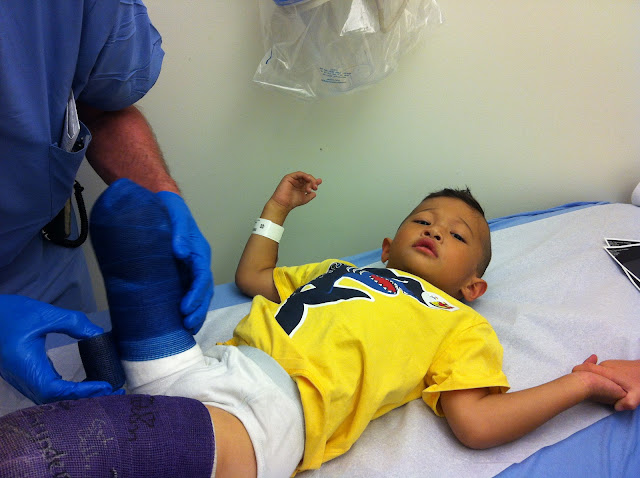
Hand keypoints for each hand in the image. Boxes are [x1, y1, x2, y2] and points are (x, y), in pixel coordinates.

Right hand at [0, 295, 120, 403]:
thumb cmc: (11, 314)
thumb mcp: (44, 315)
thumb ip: (73, 323)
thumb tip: (97, 333)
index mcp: (26, 367)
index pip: (56, 390)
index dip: (82, 391)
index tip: (105, 385)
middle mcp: (23, 379)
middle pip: (56, 400)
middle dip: (85, 398)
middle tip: (113, 391)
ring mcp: (22, 380)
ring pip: (51, 398)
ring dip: (77, 396)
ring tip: (104, 389)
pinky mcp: (24, 376)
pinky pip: (47, 390)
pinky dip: (67, 391)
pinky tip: (85, 384)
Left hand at [157, 192, 213, 333]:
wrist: (161, 204)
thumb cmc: (168, 209)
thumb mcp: (174, 214)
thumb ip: (178, 231)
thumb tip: (179, 252)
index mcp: (198, 252)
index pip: (201, 276)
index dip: (195, 294)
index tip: (185, 308)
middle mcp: (197, 263)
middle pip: (204, 290)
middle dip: (198, 309)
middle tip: (188, 326)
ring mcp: (189, 269)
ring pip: (198, 294)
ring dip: (196, 312)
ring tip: (188, 330)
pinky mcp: (179, 273)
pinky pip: (187, 292)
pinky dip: (187, 308)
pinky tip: (181, 321)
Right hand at [270, 171, 321, 212]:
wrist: (284, 204)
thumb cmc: (291, 202)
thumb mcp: (304, 199)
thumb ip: (310, 196)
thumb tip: (314, 193)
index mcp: (300, 186)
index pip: (309, 182)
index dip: (315, 181)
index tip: (319, 182)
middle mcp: (297, 182)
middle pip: (308, 178)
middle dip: (313, 181)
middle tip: (315, 187)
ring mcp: (293, 179)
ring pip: (304, 176)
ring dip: (310, 179)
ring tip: (312, 185)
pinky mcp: (289, 177)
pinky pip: (298, 174)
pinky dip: (304, 175)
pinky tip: (308, 179)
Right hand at [574, 354, 639, 410]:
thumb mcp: (637, 395)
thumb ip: (627, 403)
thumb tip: (616, 408)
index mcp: (607, 372)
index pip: (584, 368)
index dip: (575, 374)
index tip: (572, 383)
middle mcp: (604, 365)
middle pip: (586, 370)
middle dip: (583, 379)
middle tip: (588, 392)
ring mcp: (607, 363)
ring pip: (593, 371)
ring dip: (592, 378)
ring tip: (599, 389)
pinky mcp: (610, 363)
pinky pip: (599, 370)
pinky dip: (598, 376)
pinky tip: (606, 384)